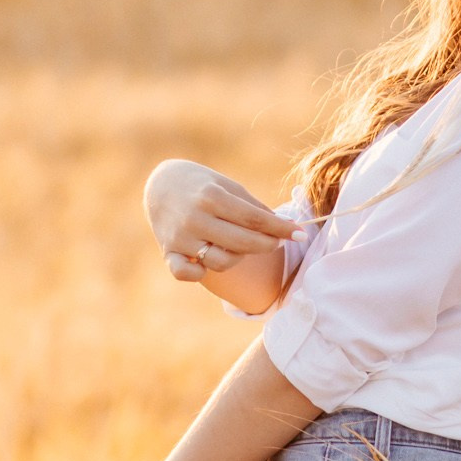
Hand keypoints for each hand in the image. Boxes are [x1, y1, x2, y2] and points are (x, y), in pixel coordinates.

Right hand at [145, 159, 300, 283]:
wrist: (159, 185)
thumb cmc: (202, 185)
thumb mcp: (227, 187)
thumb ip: (253, 208)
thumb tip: (284, 227)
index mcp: (212, 197)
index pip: (255, 219)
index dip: (281, 228)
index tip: (300, 234)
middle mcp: (196, 218)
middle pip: (243, 242)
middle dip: (267, 244)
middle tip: (277, 240)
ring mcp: (181, 238)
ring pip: (222, 262)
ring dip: (238, 257)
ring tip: (239, 245)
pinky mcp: (168, 252)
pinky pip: (187, 274)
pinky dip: (200, 273)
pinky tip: (207, 262)